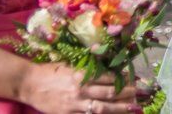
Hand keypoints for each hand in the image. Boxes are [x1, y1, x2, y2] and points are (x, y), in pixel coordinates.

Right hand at [19, 63, 137, 113]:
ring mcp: (75, 105)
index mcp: (82, 74)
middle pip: (109, 93)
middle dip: (128, 93)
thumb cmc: (50, 71)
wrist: (29, 84)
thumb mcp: (71, 64)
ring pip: (102, 108)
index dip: (124, 79)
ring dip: (120, 108)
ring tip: (134, 107)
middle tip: (142, 93)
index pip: (109, 77)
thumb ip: (89, 66)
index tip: (136, 79)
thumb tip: (108, 63)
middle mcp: (80, 90)